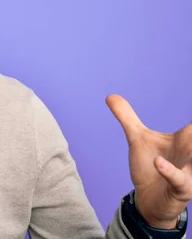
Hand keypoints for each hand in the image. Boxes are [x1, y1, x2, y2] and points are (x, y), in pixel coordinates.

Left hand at [106, 93, 190, 227]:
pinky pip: (179, 180)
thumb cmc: (149, 167)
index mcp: (183, 139)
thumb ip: (127, 117)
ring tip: (187, 142)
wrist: (148, 199)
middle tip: (190, 131)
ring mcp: (188, 172)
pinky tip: (157, 162)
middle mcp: (190, 154)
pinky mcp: (182, 189)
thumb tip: (110, 95)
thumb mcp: (137, 139)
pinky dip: (169, 171)